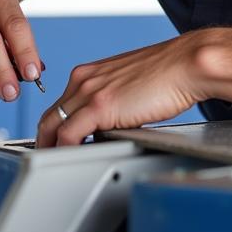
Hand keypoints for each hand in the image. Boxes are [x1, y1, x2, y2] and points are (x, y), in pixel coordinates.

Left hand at [36, 34, 206, 146]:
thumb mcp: (127, 83)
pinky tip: (69, 161)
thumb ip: (111, 99)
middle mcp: (84, 79)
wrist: (186, 64)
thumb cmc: (168, 74)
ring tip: (54, 167)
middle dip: (45, 141)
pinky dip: (64, 150)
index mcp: (90, 73)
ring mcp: (89, 91)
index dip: (54, 128)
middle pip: (50, 116)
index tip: (55, 144)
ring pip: (53, 126)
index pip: (60, 105)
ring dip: (50, 149)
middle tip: (47, 161)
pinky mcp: (100, 106)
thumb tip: (107, 124)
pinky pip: (69, 135)